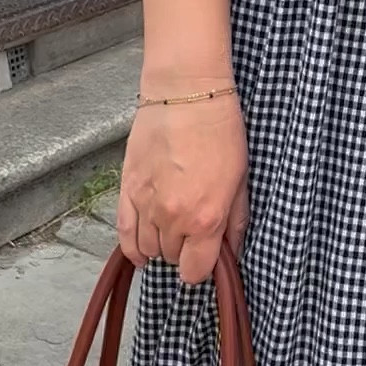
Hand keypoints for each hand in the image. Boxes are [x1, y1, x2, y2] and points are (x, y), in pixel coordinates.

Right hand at [116, 87, 249, 285]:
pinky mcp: (127, 189)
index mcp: (206, 218)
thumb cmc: (220, 130)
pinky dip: (132, 246)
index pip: (195, 271)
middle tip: (193, 232)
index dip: (201, 269)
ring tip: (171, 229)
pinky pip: (124, 233)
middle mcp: (173, 218)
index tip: (205, 258)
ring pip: (148, 248)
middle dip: (184, 251)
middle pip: (171, 259)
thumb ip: (235, 221)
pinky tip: (141, 250)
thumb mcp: (242, 178)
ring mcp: (146, 205)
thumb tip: (232, 249)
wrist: (186, 94)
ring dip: (160, 244)